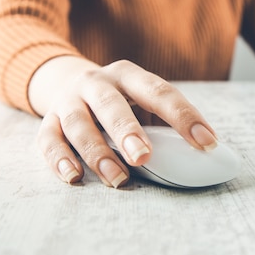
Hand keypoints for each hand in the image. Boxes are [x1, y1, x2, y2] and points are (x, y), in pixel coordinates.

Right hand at [31, 57, 217, 187]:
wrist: (67, 82)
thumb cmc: (120, 101)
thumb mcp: (142, 101)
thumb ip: (166, 123)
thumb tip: (206, 153)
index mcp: (129, 75)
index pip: (159, 92)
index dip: (184, 116)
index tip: (207, 143)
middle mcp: (96, 82)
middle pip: (110, 104)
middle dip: (128, 131)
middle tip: (144, 157)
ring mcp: (68, 100)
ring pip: (78, 124)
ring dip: (97, 153)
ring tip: (117, 179)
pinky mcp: (47, 121)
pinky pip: (48, 140)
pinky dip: (59, 159)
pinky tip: (74, 177)